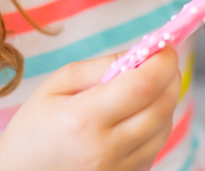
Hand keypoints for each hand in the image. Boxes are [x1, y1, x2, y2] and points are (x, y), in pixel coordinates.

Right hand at [0, 46, 181, 170]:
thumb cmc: (34, 127)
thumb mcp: (57, 85)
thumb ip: (100, 66)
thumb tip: (140, 54)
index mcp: (84, 118)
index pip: (143, 85)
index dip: (162, 62)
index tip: (165, 46)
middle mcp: (105, 149)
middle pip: (161, 107)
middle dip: (170, 77)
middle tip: (164, 60)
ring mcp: (118, 169)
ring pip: (164, 128)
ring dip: (165, 101)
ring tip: (148, 86)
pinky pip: (155, 147)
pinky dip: (156, 125)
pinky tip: (139, 114)